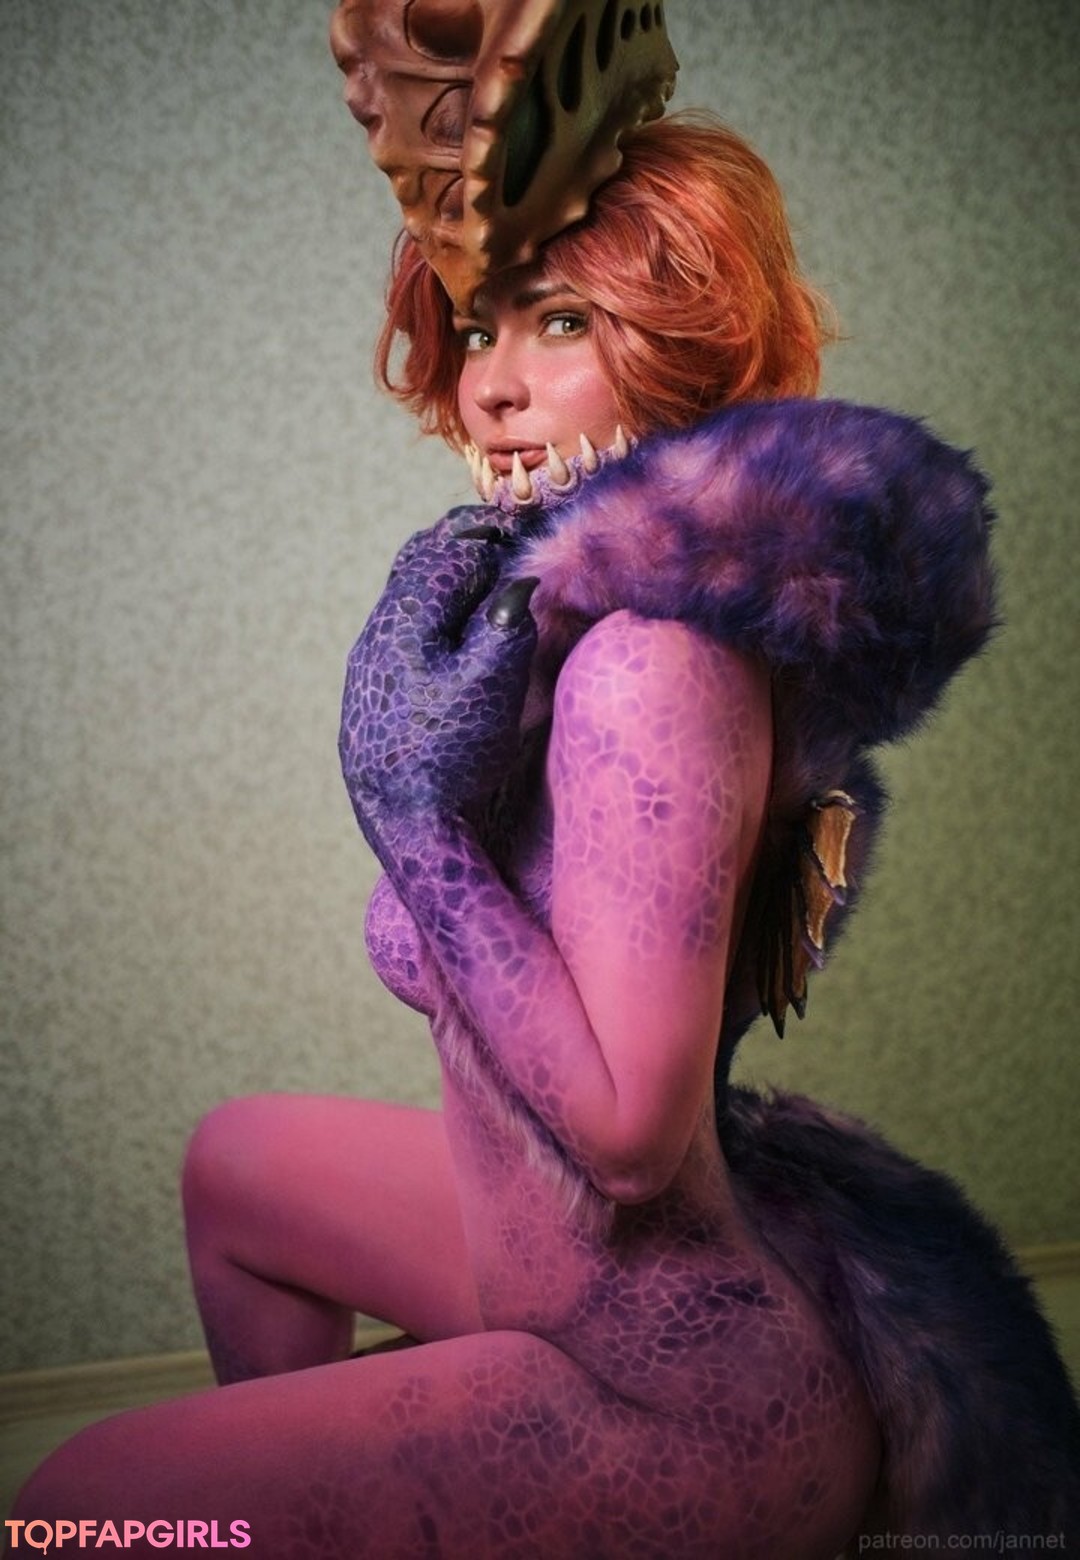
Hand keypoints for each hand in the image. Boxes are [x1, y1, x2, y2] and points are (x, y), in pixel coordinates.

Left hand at [339, 524, 537, 825]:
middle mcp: (381, 628)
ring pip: (412, 589)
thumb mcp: (491, 691)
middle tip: (514, 534)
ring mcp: (373, 656)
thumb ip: (508, 628)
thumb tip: (521, 578)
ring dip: (452, 572)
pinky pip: (409, 621)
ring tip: (493, 568)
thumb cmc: (448, 758)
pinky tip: (464, 622)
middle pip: (423, 559)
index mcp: (406, 618)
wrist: (403, 822)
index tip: (534, 530)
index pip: (453, 552)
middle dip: (469, 542)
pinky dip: (441, 604)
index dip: (497, 536)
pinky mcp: (376, 682)